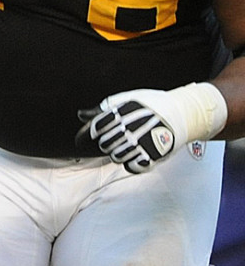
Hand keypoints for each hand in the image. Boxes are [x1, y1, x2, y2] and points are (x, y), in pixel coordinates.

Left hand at [77, 82, 226, 173]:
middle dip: (107, 142)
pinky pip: (132, 167)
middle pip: (104, 144)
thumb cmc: (154, 104)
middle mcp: (130, 129)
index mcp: (122, 113)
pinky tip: (137, 154)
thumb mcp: (127, 99)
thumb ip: (103, 108)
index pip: (96, 128)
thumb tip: (81, 114)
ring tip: (130, 144)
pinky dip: (131, 163)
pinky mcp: (153, 156)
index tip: (96, 132)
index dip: (93, 132)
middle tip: (119, 137)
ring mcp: (142, 144)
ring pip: (116, 157)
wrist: (185, 112)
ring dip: (118, 153)